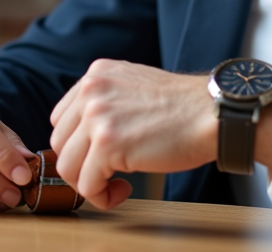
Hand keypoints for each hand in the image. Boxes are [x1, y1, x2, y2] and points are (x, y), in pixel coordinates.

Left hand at [49, 59, 215, 209]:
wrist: (211, 113)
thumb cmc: (183, 106)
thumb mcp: (134, 84)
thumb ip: (106, 99)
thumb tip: (86, 133)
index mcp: (96, 74)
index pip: (62, 117)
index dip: (77, 144)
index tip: (97, 157)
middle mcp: (91, 90)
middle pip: (60, 142)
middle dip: (80, 165)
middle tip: (106, 175)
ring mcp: (97, 116)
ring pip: (67, 166)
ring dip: (88, 183)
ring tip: (114, 185)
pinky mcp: (107, 144)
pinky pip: (86, 184)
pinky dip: (101, 196)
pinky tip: (123, 190)